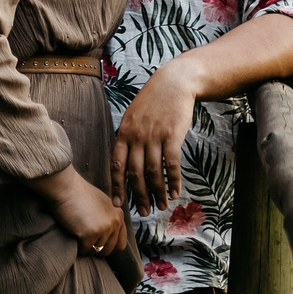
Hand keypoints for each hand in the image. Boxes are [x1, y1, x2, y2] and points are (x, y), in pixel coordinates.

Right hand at [30, 165, 125, 254]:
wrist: (66, 187)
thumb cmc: (80, 195)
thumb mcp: (102, 205)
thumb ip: (109, 220)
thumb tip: (110, 240)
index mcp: (119, 215)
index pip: (121, 243)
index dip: (109, 247)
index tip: (99, 245)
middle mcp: (114, 222)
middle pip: (108, 250)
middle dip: (96, 248)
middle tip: (86, 237)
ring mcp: (103, 229)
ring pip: (95, 251)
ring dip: (86, 246)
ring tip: (79, 231)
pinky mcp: (89, 235)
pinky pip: (84, 251)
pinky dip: (77, 246)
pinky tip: (73, 232)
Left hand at [111, 58, 196, 215]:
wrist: (174, 81)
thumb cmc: (153, 101)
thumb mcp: (134, 116)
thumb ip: (128, 138)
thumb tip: (124, 163)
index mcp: (125, 132)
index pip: (117, 165)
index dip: (117, 187)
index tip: (118, 204)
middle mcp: (137, 136)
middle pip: (135, 174)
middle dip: (139, 196)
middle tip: (144, 212)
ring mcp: (154, 135)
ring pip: (154, 173)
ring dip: (158, 193)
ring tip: (161, 205)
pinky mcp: (172, 135)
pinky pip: (171, 164)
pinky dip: (173, 181)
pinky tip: (176, 192)